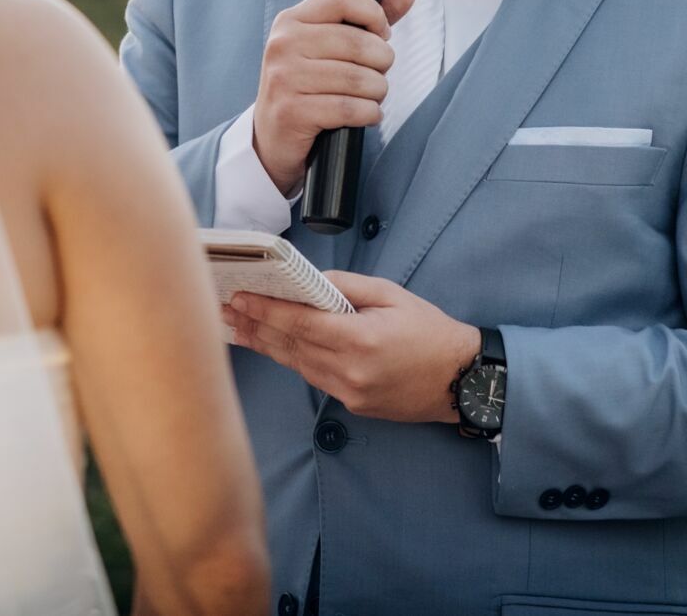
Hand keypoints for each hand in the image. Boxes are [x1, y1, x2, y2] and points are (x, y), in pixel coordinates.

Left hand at [221, 271, 480, 423]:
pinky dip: (292, 360)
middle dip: (255, 326)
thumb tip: (310, 282)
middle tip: (225, 310)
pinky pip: (314, 378)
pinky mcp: (353, 404)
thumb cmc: (430, 332)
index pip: (298, 323)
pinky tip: (275, 347)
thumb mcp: (391, 295)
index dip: (264, 310)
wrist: (461, 380)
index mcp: (359, 340)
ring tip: (239, 327)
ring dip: (266, 345)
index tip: (238, 298)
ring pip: (297, 365)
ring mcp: (350, 392)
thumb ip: (346, 287)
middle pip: (289, 346)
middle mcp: (349, 371)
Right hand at [252, 0, 417, 192]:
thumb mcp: (329, 46)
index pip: (341, 0)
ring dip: (377, 92)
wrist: (271, 136)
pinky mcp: (291, 111)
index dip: (373, 14)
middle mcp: (283, 44)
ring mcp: (284, 78)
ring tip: (372, 97)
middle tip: (378, 74)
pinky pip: (349, 108)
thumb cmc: (308, 85)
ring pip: (358, 79)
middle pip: (357, 42)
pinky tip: (365, 115)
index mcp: (291, 20)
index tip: (381, 33)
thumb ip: (367, 18)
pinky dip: (368, 114)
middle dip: (381, 62)